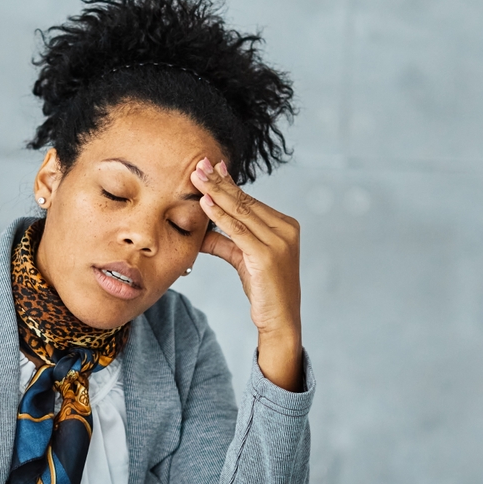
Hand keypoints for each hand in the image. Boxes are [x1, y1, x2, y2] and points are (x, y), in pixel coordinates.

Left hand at [190, 157, 303, 391]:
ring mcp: (279, 242)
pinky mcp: (267, 256)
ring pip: (241, 212)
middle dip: (219, 181)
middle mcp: (285, 230)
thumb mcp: (242, 259)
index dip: (228, 182)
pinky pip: (238, 231)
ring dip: (216, 193)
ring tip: (197, 177)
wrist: (280, 320)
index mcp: (284, 226)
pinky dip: (220, 216)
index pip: (250, 200)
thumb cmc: (264, 289)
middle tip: (199, 163)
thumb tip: (200, 231)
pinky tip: (206, 204)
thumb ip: (224, 241)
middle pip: (245, 201)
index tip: (211, 166)